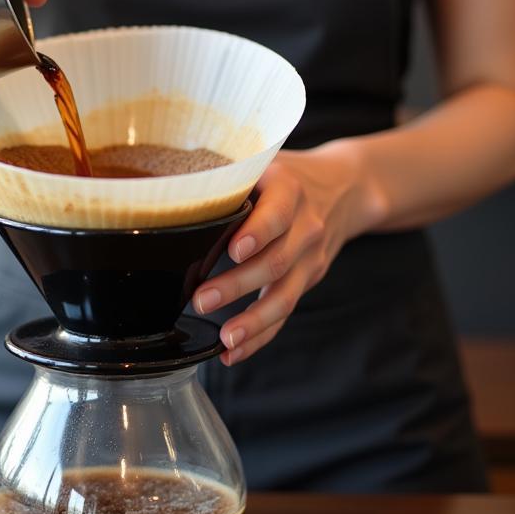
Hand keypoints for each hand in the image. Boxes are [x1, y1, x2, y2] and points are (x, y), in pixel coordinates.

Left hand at [192, 141, 384, 365]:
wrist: (345, 188)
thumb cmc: (286, 174)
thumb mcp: (264, 161)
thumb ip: (229, 175)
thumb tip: (170, 190)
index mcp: (289, 190)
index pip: (277, 214)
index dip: (257, 232)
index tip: (234, 250)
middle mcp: (305, 227)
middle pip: (274, 262)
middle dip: (236, 285)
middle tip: (201, 300)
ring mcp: (309, 258)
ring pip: (283, 295)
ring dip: (252, 322)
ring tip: (224, 339)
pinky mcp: (306, 280)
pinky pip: (284, 313)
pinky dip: (260, 336)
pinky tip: (233, 352)